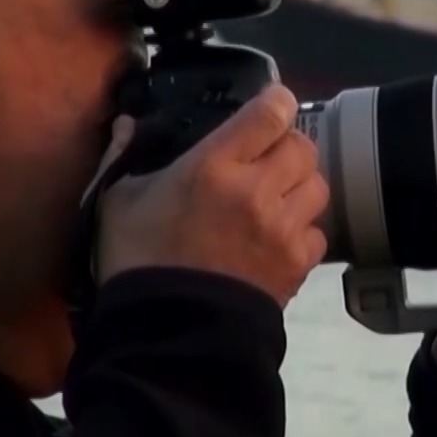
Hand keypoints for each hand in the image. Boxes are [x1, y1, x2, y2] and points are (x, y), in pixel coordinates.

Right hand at [97, 84, 328, 305]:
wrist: (167, 333)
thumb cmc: (137, 261)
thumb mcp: (118, 203)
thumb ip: (124, 157)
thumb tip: (125, 124)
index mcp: (213, 166)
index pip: (269, 113)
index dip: (275, 103)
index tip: (270, 107)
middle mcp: (256, 190)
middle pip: (302, 147)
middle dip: (288, 148)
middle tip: (267, 161)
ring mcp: (282, 230)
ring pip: (317, 187)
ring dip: (300, 188)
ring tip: (277, 201)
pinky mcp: (297, 265)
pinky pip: (318, 234)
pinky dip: (303, 233)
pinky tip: (278, 241)